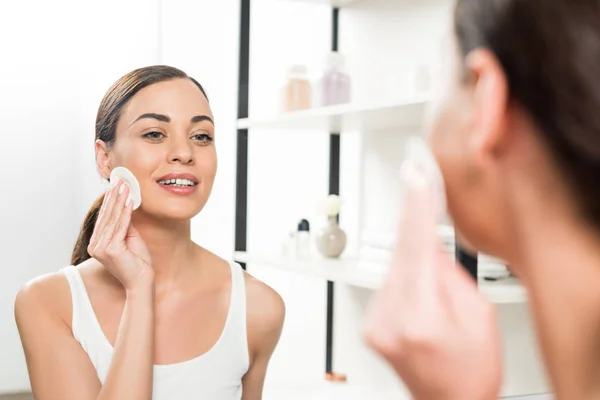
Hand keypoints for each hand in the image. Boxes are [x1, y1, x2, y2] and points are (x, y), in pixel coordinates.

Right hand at [88, 179, 152, 289]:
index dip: (110, 200)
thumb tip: (126, 206)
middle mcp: (95, 246)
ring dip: (120, 200)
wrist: (141, 282)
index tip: (116, 184)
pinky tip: (129, 200)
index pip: (104, 218)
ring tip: (125, 185)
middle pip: (106, 216)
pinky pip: (120, 226)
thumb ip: (125, 225)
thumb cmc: (138, 262)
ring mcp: (101, 248)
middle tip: (120, 179)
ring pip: (113, 219)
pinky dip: (125, 212)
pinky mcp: (110, 250)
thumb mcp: (130, 239)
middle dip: (114, 196)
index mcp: (97, 244)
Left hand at [363, 155, 501, 399]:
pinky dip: (403, 276)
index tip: (415, 174)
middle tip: (419, 186)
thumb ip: (448, 270)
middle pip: (399, 251)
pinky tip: (420, 291)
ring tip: (436, 285)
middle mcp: (390, 318)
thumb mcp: (478, 312)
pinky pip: (387, 283)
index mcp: (421, 316)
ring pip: (392, 266)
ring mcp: (376, 322)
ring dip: (412, 258)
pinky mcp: (370, 323)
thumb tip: (427, 237)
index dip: (416, 205)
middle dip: (415, 225)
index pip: (415, 244)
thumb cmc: (470, 369)